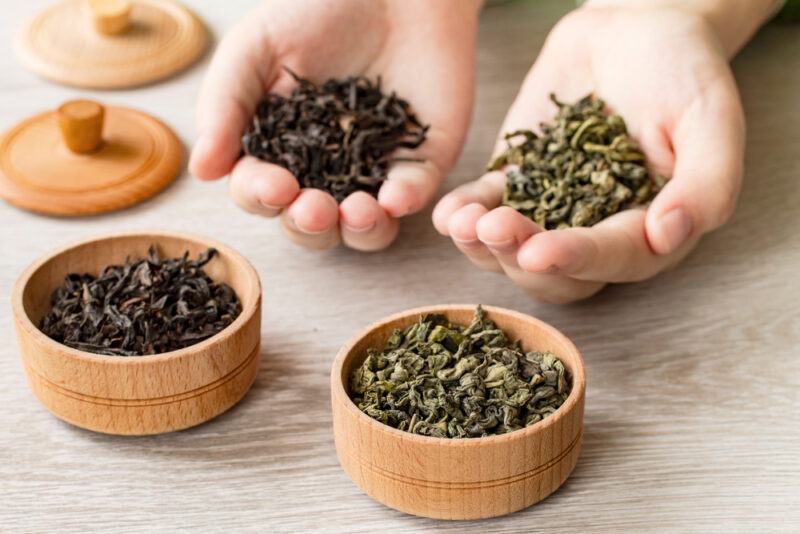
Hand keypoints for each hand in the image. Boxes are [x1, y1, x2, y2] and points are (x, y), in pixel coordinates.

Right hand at [190, 0, 478, 250]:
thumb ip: (225, 106)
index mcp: (280, 150)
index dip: (264, 197)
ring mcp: (375, 170)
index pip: (263, 192)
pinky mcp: (419, 159)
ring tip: (358, 212)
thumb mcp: (255, 48)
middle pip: (312, 223)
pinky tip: (395, 197)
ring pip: (365, 228)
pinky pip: (415, 193)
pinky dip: (406, 202)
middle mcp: (326, 171)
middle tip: (315, 207)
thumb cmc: (315, 9)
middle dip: (310, 225)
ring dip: (359, 231)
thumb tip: (202, 170)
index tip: (276, 185)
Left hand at [433, 3, 746, 302]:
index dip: (576, 261)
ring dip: (482, 246)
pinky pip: (485, 207)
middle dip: (519, 257)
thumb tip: (670, 236)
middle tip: (494, 230)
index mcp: (650, 229)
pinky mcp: (514, 180)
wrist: (633, 29)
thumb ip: (706, 181)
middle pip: (555, 273)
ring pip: (511, 251)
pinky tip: (446, 214)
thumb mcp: (710, 117)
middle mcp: (597, 230)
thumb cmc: (682, 72)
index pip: (614, 259)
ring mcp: (550, 208)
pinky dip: (462, 216)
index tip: (540, 253)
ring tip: (461, 224)